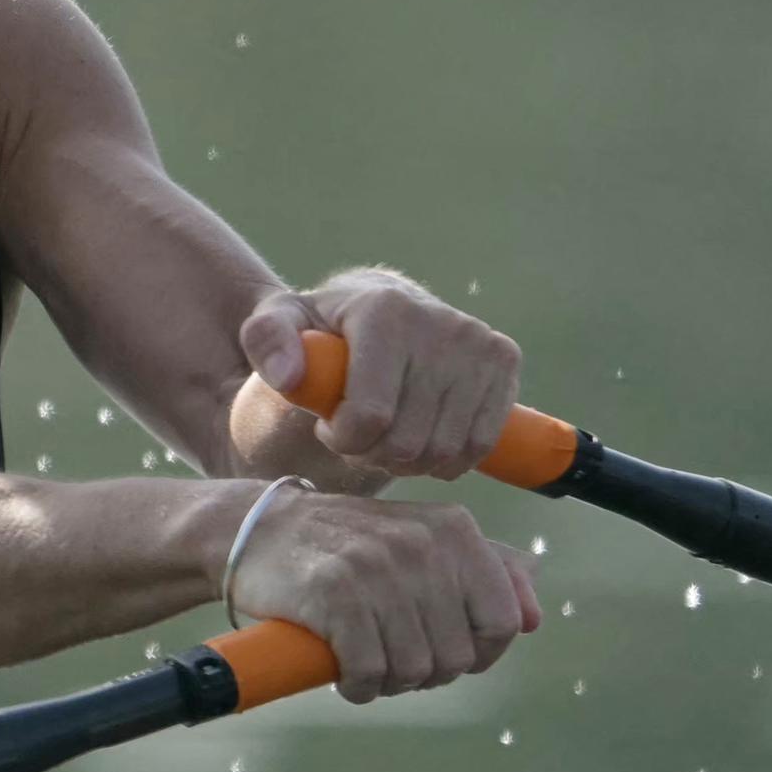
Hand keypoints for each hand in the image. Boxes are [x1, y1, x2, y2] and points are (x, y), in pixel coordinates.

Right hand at [225, 486, 540, 703]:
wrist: (259, 531)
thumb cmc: (350, 546)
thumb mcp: (425, 539)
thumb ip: (488, 571)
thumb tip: (534, 619)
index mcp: (456, 531)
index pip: (504, 622)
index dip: (479, 654)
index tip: (442, 650)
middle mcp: (423, 544)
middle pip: (458, 657)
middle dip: (426, 672)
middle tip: (391, 654)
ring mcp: (379, 567)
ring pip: (415, 670)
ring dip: (388, 681)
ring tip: (366, 657)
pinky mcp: (336, 595)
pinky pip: (369, 673)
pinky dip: (358, 687)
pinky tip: (344, 672)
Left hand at [238, 271, 520, 479]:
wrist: (377, 311)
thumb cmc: (321, 331)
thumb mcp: (277, 326)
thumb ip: (266, 342)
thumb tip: (290, 376)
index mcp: (386, 312)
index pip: (371, 416)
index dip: (343, 439)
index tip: (328, 426)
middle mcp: (441, 322)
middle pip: (408, 440)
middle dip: (374, 453)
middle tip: (357, 435)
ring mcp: (479, 343)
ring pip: (445, 450)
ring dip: (408, 460)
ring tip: (386, 434)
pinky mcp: (504, 360)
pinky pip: (480, 445)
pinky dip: (448, 458)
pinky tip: (422, 437)